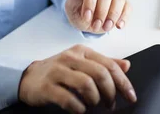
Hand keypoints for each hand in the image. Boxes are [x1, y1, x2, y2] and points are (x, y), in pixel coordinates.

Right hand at [18, 45, 136, 112]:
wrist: (28, 77)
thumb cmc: (59, 71)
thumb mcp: (82, 63)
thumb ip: (104, 63)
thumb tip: (127, 65)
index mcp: (82, 51)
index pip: (109, 65)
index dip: (123, 82)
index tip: (130, 96)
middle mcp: (71, 58)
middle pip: (100, 74)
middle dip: (111, 92)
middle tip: (111, 104)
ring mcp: (58, 71)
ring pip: (86, 84)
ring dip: (95, 99)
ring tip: (95, 106)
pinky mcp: (47, 87)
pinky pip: (68, 99)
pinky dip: (79, 108)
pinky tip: (81, 110)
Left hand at [65, 0, 131, 33]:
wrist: (85, 19)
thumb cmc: (78, 11)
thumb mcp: (71, 6)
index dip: (90, 3)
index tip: (86, 17)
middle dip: (101, 11)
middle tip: (96, 26)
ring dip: (113, 14)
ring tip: (106, 27)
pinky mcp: (122, 2)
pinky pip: (128, 6)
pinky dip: (125, 16)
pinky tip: (119, 26)